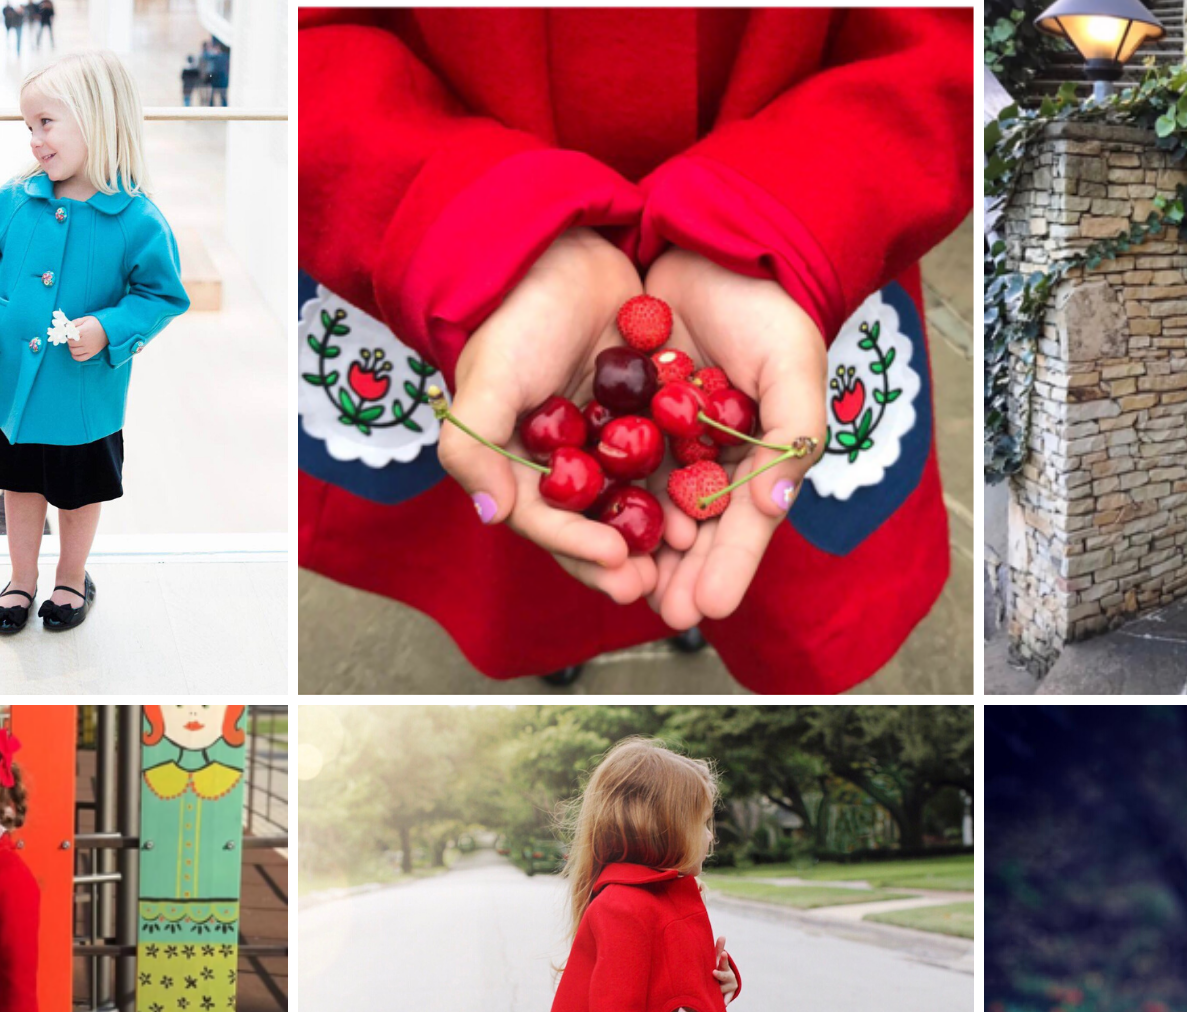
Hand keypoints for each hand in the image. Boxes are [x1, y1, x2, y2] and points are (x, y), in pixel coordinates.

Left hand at [68, 315, 108, 361]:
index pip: (69, 335)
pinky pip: (80, 358)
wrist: (109, 330)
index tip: (69, 333)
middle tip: (72, 338)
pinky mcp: (92, 353)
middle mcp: (86, 341)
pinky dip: (75, 356)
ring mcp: (89, 348)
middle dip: (69, 340)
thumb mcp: (85, 319)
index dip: (67, 334)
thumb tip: (66, 327)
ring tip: (74, 344)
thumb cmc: (96, 323)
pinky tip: (75, 352)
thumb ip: (75, 322)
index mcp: (84, 331)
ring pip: (74, 351)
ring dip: (71, 348)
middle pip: (71, 343)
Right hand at [440, 228, 657, 604]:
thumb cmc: (514, 316)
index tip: (617, 563)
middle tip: (654, 586)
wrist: (560, 251)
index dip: (580, 548)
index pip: (547, 522)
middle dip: (623, 561)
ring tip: (688, 551)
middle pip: (592, 526)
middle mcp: (561, 464)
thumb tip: (490, 515)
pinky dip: (683, 484)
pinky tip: (710, 503)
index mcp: (518, 465)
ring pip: (633, 502)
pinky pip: (666, 461)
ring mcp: (604, 443)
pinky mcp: (643, 419)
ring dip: (657, 531)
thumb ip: (475, 447)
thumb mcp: (489, 378)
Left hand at [639, 248, 826, 629]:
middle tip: (661, 611)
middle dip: (680, 574)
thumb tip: (775, 504)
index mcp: (759, 458)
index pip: (745, 525)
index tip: (709, 606)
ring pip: (650, 509)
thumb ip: (792, 435)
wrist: (713, 246)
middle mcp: (711, 460)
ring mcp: (666, 442)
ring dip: (640, 548)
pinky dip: (605, 497)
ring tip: (627, 583)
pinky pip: (612, 466)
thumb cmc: (769, 308)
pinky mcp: (625, 418)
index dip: (729, 568)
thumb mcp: (794, 365)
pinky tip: (593, 525)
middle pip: (694, 532)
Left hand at [713, 934, 737, 1000]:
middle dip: (719, 974)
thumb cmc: (718, 967)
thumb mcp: (718, 959)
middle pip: (724, 976)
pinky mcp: (728, 996)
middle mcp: (728, 976)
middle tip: (714, 972)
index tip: (723, 953)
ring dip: (715, 988)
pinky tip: (721, 1005)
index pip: (723, 962)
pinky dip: (723, 1002)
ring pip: (720, 988)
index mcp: (724, 967)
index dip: (723, 958)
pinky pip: (725, 1000)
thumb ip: (719, 948)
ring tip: (708, 988)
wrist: (725, 982)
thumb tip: (722, 936)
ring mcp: (729, 987)